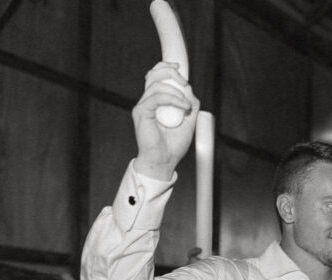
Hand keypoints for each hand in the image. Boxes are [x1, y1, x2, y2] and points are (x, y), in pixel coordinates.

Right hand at [131, 62, 199, 180]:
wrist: (164, 161)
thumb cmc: (173, 144)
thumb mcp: (188, 121)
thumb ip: (190, 105)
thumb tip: (190, 91)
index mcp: (156, 101)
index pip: (156, 76)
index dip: (165, 67)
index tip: (179, 68)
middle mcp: (148, 101)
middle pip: (154, 74)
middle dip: (170, 73)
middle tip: (184, 82)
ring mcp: (143, 106)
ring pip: (156, 85)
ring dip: (176, 92)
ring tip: (187, 105)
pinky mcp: (141, 112)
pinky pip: (156, 98)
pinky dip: (173, 99)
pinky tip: (183, 107)